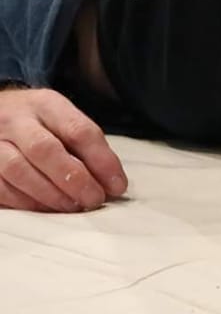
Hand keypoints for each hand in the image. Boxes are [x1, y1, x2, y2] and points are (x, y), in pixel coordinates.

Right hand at [0, 88, 127, 211]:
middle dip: (74, 179)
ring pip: (18, 170)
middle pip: (45, 149)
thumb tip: (112, 185)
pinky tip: (45, 209)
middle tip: (94, 199)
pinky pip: (0, 187)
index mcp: (46, 104)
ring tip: (72, 207)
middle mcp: (15, 119)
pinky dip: (26, 202)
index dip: (101, 160)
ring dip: (50, 194)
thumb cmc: (38, 123)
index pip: (79, 130)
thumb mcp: (63, 121)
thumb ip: (87, 148)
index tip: (117, 185)